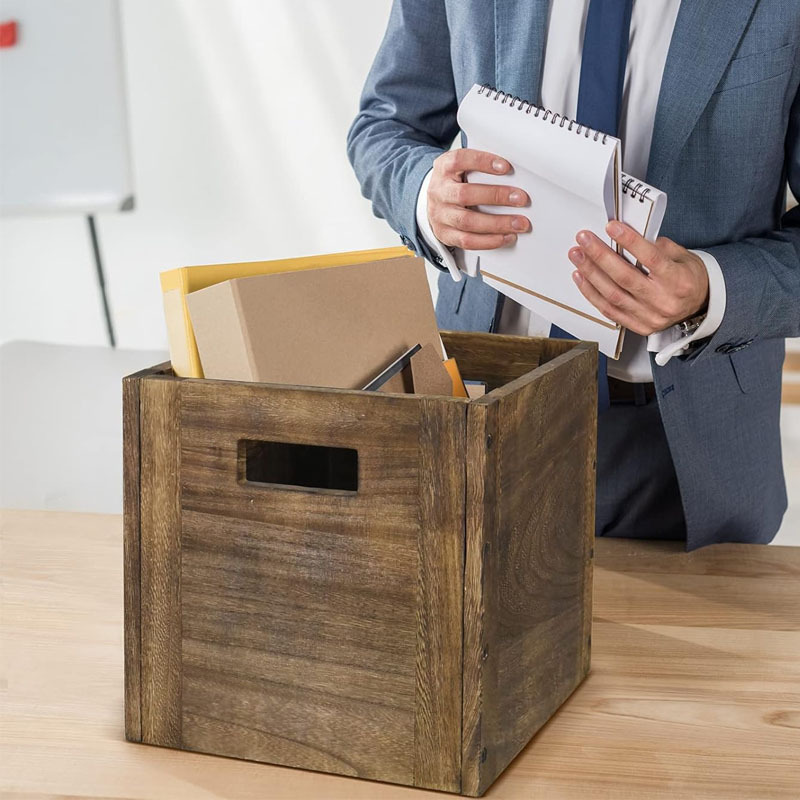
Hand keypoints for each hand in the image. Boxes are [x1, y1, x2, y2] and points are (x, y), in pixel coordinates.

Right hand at [427, 149, 530, 249]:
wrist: (434, 203)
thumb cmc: (456, 183)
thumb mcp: (462, 168)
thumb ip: (481, 168)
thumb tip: (514, 175)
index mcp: (444, 168)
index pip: (460, 160)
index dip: (482, 162)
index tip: (506, 167)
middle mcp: (439, 192)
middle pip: (465, 195)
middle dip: (496, 196)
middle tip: (521, 199)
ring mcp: (440, 215)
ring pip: (467, 221)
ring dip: (497, 223)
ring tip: (519, 223)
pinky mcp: (445, 234)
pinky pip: (467, 241)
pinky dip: (489, 241)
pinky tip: (506, 237)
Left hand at [569, 221, 709, 335]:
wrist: (700, 306)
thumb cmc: (688, 278)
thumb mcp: (682, 256)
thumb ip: (657, 246)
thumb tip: (628, 236)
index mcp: (678, 280)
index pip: (651, 258)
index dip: (629, 241)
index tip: (612, 227)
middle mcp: (663, 300)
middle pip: (625, 277)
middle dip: (600, 256)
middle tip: (584, 240)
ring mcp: (649, 316)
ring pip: (613, 295)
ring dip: (590, 273)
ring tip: (577, 256)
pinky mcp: (638, 326)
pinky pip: (609, 310)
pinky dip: (591, 293)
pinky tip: (581, 277)